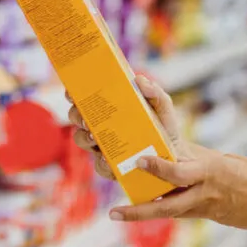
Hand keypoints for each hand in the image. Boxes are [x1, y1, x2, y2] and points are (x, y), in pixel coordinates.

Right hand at [68, 74, 208, 179]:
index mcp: (111, 109)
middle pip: (78, 118)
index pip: (87, 99)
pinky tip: (108, 160)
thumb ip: (155, 92)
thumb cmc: (164, 128)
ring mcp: (104, 147)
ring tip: (93, 137)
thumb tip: (139, 80)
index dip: (74, 95)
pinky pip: (100, 166)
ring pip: (82, 140)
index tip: (71, 93)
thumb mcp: (162, 107)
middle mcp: (103, 127)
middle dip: (76, 116)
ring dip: (84, 138)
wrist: (175, 156)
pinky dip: (102, 163)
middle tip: (84, 118)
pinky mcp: (111, 166)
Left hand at [108, 152, 246, 230]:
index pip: (180, 169)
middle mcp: (206, 188)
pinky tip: (137, 210)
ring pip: (170, 211)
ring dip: (142, 213)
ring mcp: (206, 206)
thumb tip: (169, 154)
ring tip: (118, 214)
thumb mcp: (225, 160)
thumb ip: (197, 159)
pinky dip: (160, 209)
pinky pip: (179, 212)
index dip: (159, 163)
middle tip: (117, 207)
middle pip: (170, 199)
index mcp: (210, 169)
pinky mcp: (208, 216)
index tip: (141, 157)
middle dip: (142, 206)